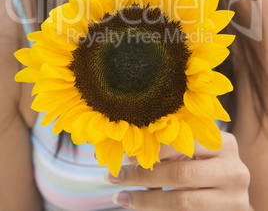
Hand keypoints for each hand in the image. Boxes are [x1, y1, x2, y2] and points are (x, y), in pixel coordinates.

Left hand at [104, 132, 249, 209]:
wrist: (232, 193)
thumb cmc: (208, 165)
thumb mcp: (198, 151)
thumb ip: (175, 147)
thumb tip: (130, 151)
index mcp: (225, 144)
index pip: (184, 143)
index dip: (153, 150)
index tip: (126, 155)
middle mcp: (233, 170)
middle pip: (180, 174)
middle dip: (143, 176)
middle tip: (114, 176)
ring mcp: (233, 199)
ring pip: (181, 202)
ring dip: (146, 201)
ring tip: (120, 197)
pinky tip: (140, 206)